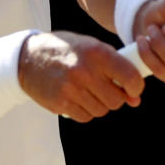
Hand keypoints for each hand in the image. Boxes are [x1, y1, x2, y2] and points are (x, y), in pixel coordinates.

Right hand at [18, 31, 144, 122]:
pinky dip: (85, 111)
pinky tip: (76, 98)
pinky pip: (86, 117)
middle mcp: (85, 71)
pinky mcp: (61, 103)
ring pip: (102, 110)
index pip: (130, 77)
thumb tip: (135, 99)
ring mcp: (72, 89)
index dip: (136, 87)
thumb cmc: (66, 51)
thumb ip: (115, 69)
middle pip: (117, 99)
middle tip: (105, 88)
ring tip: (87, 90)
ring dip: (99, 104)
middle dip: (115, 97)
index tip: (132, 89)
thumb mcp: (91, 48)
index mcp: (97, 52)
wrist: (28, 58)